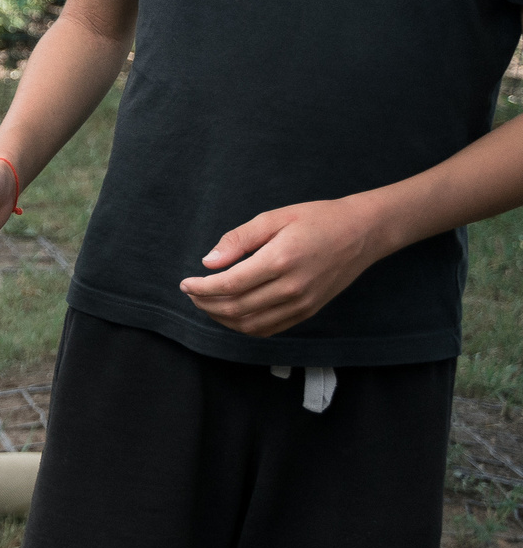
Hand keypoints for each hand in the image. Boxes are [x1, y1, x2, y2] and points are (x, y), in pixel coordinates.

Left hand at [179, 197, 387, 336]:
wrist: (363, 232)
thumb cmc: (316, 219)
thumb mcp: (274, 218)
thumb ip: (238, 239)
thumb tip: (209, 262)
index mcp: (281, 260)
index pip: (230, 285)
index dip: (201, 288)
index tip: (185, 284)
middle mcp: (292, 288)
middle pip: (236, 308)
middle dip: (206, 304)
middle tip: (192, 293)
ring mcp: (302, 303)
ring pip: (250, 324)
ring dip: (222, 318)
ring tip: (207, 303)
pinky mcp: (308, 311)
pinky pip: (269, 329)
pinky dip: (244, 326)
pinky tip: (232, 313)